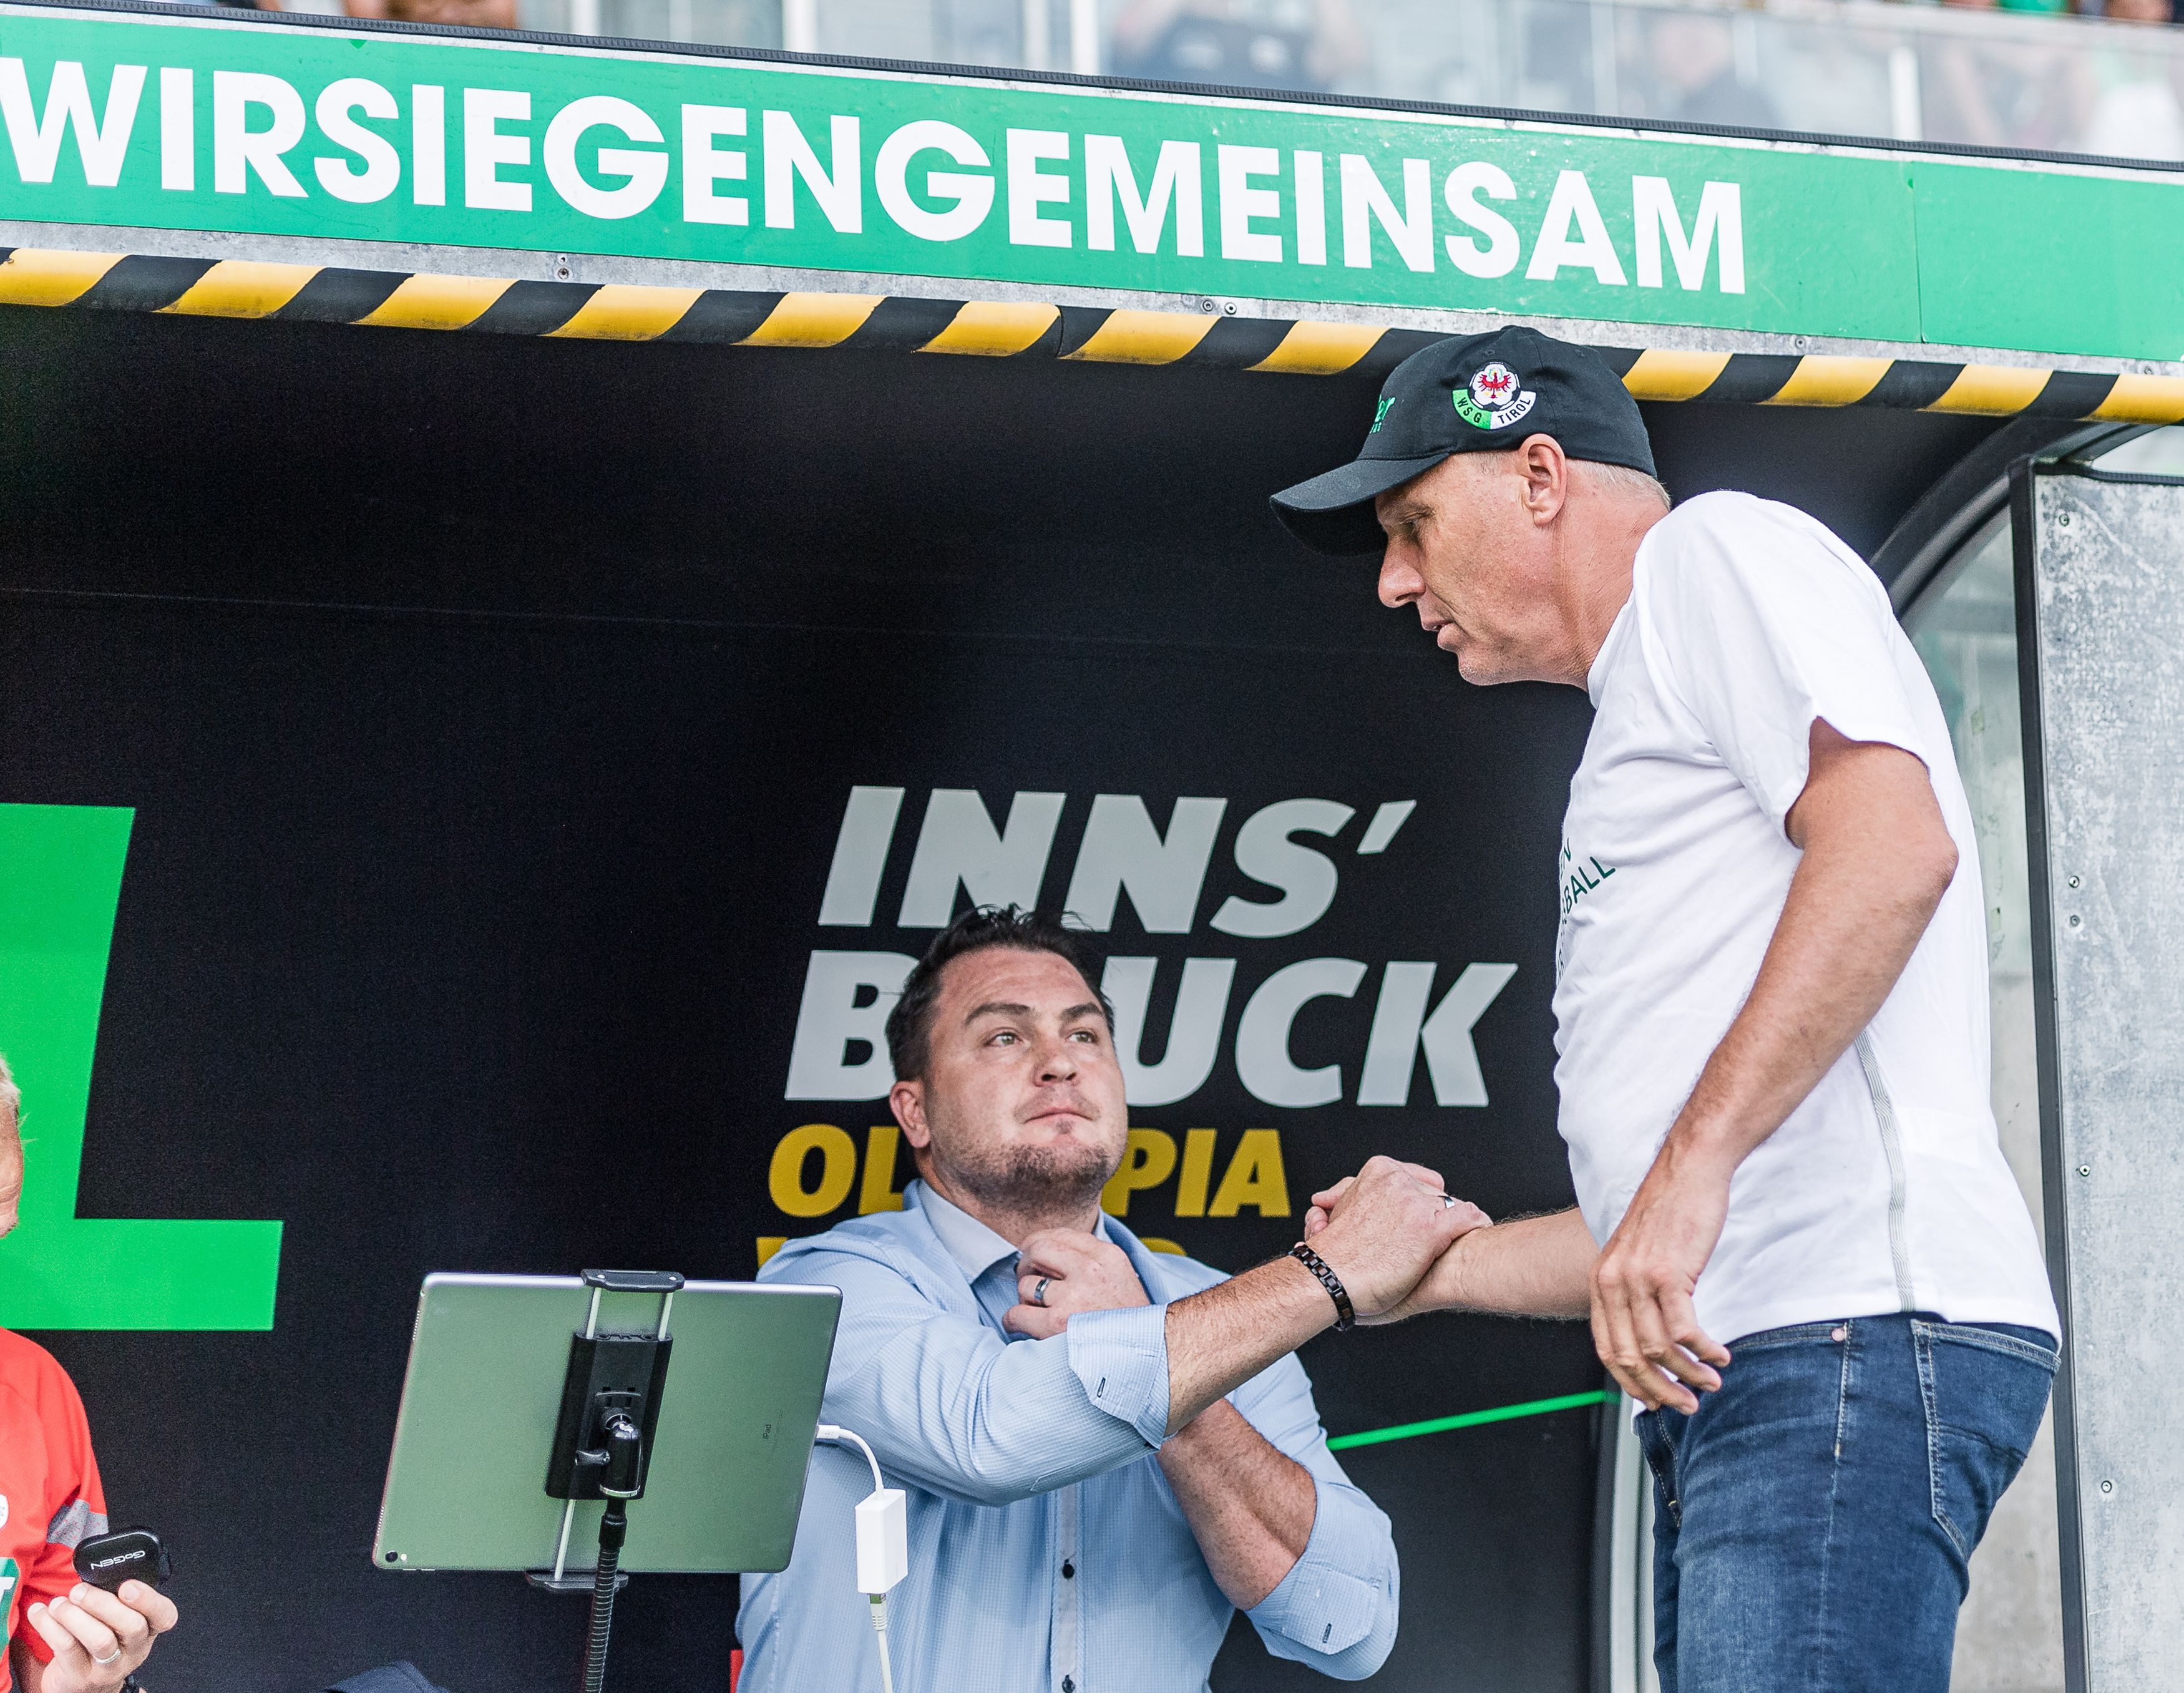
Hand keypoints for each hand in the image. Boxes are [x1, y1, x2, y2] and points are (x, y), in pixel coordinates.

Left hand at [24, 1580, 177, 1692]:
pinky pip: (67, 1649)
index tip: (127, 1585)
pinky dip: (49, 1626)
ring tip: (58, 1603)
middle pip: (131, 1626)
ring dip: (74, 1616)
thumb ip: (114, 1600)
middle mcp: (135, 1650)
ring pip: (100, 1639)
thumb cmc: (101, 1641)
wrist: (83, 1685)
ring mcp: (109, 1668)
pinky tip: (40, 1613)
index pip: (164, 1615)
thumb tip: (94, 1573)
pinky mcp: (81, 1678)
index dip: (149, 1599)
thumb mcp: (117, 1621)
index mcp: (149, 1629)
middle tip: (78, 1591)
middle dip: (102, 1603)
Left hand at [1004, 1228, 1149, 1339]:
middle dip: (1026, 1265)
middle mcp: (1090, 1271)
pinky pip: (1016, 1313)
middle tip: (1028, 1279)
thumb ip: (1092, 1260)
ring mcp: (1073, 1297)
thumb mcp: (1121, 1277)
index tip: (1034, 1255)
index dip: (1041, 1243)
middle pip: (1037, 1250)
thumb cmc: (1132, 1323)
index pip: (1061, 1234)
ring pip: (1026, 1285)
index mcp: (1108, 1256)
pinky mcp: (1057, 1324)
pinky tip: (1020, 1325)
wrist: (1149, 1357)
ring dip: (1025, 1299)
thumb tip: (1050, 1250)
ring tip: (1037, 1311)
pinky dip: (1013, 1320)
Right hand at [1305, 1157, 1490, 1318]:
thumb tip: (1336, 1197)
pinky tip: (1481, 1228)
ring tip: (1448, 1240)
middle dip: (1432, 1213)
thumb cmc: (1332, 1255)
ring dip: (1450, 1224)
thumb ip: (1348, 1197)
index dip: (1417, 1198)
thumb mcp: (1337, 1212)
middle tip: (1422, 1234)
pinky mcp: (1430, 1230)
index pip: (1414, 1177)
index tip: (1414, 1213)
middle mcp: (1399, 1181)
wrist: (1328, 1280)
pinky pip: (1469, 1218)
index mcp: (1378, 1171)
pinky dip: (1477, 1222)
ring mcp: (1416, 1204)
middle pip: (1434, 1191)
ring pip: (1451, 1204)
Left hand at [1589, 1152, 1733, 1412]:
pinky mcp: (1668, 1274)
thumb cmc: (1669, 1213)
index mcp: (1601, 1281)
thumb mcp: (1637, 1256)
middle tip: (1687, 1405)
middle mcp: (1612, 1282)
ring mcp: (1638, 1279)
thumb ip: (1634, 1294)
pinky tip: (1719, 1356)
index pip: (1607, 1349)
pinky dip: (1704, 1351)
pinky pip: (1684, 1331)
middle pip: (1629, 1358)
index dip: (1631, 1383)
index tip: (1654, 1402)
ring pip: (1658, 1350)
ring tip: (1711, 1382)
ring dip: (1689, 1375)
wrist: (1686, 1172)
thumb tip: (1649, 1342)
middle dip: (1659, 1390)